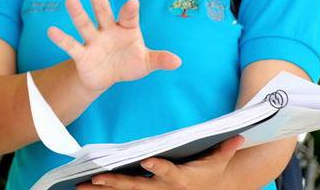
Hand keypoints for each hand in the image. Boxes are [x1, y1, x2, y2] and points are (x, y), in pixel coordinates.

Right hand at [47, 0, 181, 92]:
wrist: (106, 78)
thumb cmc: (127, 63)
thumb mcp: (145, 63)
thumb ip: (159, 59)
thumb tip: (178, 61)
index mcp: (125, 28)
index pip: (128, 16)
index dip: (130, 10)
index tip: (133, 3)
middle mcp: (107, 30)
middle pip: (102, 11)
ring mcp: (93, 41)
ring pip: (84, 24)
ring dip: (78, 13)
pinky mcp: (82, 55)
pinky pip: (71, 46)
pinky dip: (62, 39)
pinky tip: (51, 31)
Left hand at [75, 136, 245, 189]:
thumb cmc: (210, 173)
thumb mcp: (220, 161)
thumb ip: (225, 148)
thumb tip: (238, 135)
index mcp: (181, 179)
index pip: (168, 173)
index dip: (158, 168)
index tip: (147, 161)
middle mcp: (162, 189)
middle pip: (137, 186)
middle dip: (116, 184)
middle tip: (97, 179)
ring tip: (81, 186)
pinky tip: (85, 187)